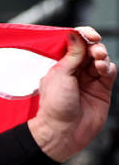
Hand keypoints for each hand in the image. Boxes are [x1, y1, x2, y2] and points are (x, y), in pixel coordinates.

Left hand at [29, 26, 116, 162]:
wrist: (63, 131)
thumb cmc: (55, 106)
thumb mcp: (60, 74)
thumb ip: (72, 55)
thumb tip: (74, 34)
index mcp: (60, 66)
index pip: (74, 44)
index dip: (83, 36)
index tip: (90, 35)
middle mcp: (75, 72)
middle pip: (90, 50)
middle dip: (95, 46)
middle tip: (95, 51)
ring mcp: (89, 80)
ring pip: (102, 59)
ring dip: (102, 57)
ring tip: (97, 63)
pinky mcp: (101, 89)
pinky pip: (109, 72)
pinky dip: (108, 67)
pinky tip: (102, 70)